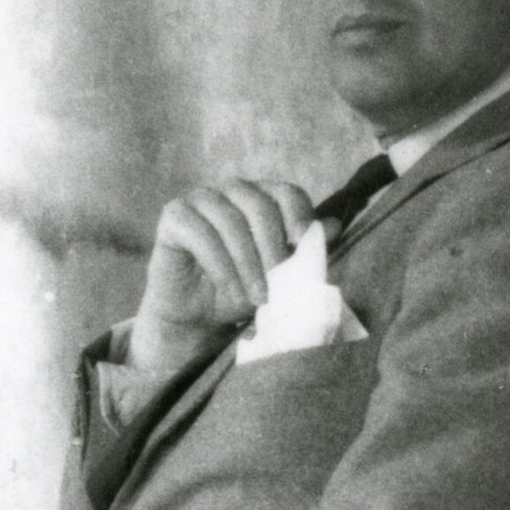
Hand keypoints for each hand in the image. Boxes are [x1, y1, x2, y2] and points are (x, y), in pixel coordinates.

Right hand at [130, 177, 314, 375]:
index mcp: (261, 198)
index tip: (302, 246)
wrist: (195, 318)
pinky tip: (227, 287)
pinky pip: (200, 233)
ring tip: (255, 296)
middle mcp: (231, 191)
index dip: (299, 216)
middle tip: (276, 287)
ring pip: (230, 220)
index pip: (287, 192)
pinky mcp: (174, 216)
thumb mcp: (277, 277)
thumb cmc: (237, 293)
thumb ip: (303, 251)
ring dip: (246, 263)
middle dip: (272, 248)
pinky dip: (218, 264)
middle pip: (259, 205)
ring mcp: (200, 199)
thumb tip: (335, 225)